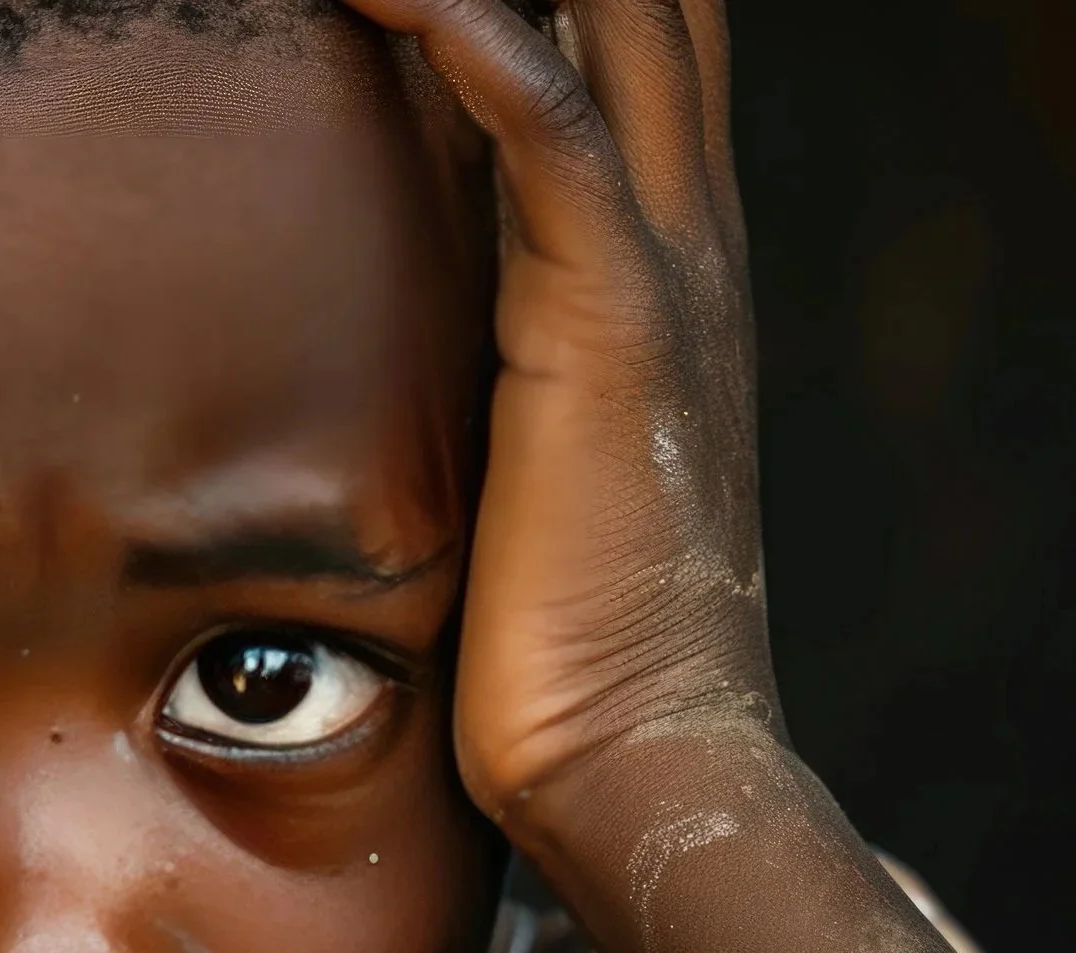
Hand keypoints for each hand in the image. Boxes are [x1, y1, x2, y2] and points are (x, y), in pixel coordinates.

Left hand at [335, 0, 768, 823]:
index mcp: (666, 258)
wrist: (631, 754)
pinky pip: (553, 121)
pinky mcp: (615, 320)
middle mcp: (688, 236)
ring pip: (618, 25)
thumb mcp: (516, 441)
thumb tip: (386, 307)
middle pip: (654, 8)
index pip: (637, 50)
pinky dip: (474, 31)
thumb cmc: (554, 626)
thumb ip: (486, 345)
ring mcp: (665, 269)